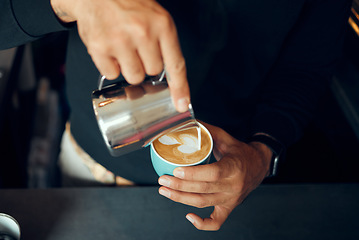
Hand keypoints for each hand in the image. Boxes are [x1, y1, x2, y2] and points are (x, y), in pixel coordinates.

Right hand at [51, 0, 189, 111]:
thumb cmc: (129, 5)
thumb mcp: (156, 17)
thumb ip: (164, 44)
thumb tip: (170, 78)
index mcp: (162, 25)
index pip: (175, 64)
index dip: (180, 88)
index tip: (181, 104)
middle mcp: (142, 33)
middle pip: (152, 72)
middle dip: (146, 64)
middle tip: (138, 48)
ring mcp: (120, 41)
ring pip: (133, 77)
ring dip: (129, 68)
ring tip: (123, 48)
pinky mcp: (99, 48)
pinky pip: (112, 74)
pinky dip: (111, 66)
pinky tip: (110, 49)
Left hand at [158, 123, 271, 230]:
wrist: (259, 166)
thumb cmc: (240, 151)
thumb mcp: (226, 138)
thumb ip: (206, 130)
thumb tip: (185, 121)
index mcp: (235, 167)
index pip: (213, 174)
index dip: (193, 174)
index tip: (176, 171)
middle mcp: (234, 186)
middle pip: (203, 189)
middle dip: (179, 187)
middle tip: (162, 180)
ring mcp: (231, 199)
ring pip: (203, 203)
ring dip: (181, 199)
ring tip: (164, 191)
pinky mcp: (229, 207)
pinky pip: (217, 222)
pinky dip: (202, 224)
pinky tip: (188, 216)